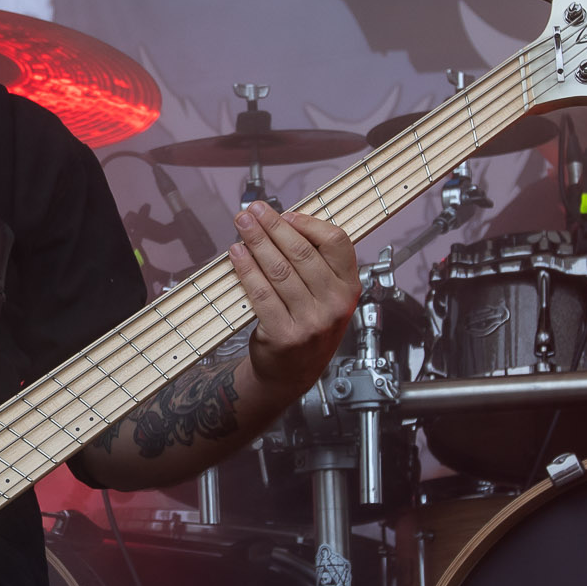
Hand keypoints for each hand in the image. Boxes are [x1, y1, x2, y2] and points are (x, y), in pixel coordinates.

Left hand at [227, 201, 358, 391]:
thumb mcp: (327, 297)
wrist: (291, 375)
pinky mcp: (284, 335)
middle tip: (253, 211)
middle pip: (302, 252)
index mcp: (349, 288)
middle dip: (272, 226)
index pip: (336, 242)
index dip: (308, 223)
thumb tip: (285, 223)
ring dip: (256, 241)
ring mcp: (311, 322)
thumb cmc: (307, 328)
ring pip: (279, 270)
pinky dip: (246, 269)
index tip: (285, 215)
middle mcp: (334, 304)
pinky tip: (237, 254)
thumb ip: (316, 264)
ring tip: (242, 225)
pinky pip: (261, 293)